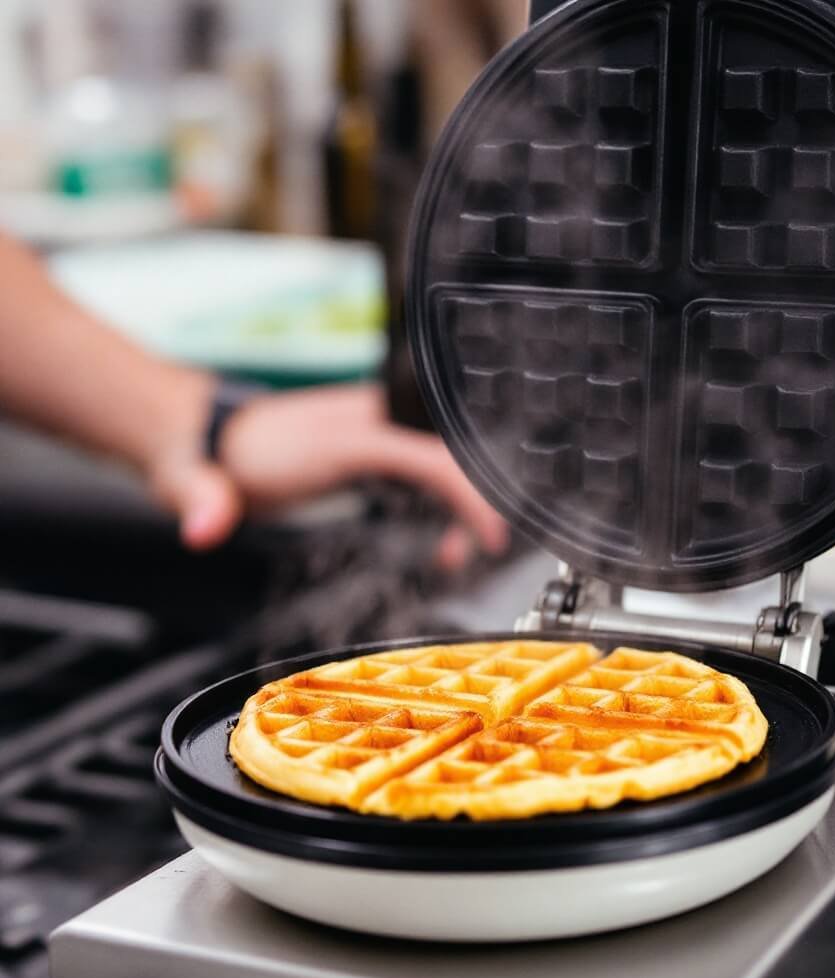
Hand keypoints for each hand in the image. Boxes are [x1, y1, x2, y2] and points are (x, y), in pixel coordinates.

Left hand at [147, 382, 508, 563]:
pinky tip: (438, 537)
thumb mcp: (201, 482)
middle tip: (473, 551)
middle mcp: (365, 422)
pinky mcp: (371, 446)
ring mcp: (372, 429)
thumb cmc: (217, 459)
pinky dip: (442, 500)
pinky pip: (425, 467)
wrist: (203, 434)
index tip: (488, 535)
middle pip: (449, 453)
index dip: (467, 493)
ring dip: (459, 505)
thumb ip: (204, 502)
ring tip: (454, 553)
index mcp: (340, 432)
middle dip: (473, 504)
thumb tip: (203, 528)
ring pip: (442, 459)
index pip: (427, 455)